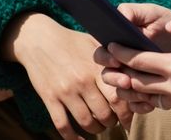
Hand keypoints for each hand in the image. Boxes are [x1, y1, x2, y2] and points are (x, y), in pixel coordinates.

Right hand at [2, 12, 132, 139]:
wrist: (39, 40)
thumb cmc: (72, 41)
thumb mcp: (94, 43)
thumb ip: (112, 58)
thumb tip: (130, 72)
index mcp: (96, 68)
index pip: (118, 97)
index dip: (126, 112)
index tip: (129, 118)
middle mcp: (82, 81)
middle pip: (104, 113)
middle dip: (112, 122)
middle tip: (114, 122)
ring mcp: (65, 91)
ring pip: (86, 121)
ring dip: (95, 129)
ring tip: (99, 127)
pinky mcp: (49, 98)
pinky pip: (62, 125)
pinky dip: (72, 137)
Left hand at [96, 9, 170, 117]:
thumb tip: (167, 22)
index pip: (138, 61)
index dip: (121, 53)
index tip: (109, 47)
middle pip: (137, 83)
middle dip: (121, 73)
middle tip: (109, 65)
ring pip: (150, 96)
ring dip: (138, 88)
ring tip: (127, 78)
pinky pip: (168, 103)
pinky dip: (160, 95)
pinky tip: (159, 86)